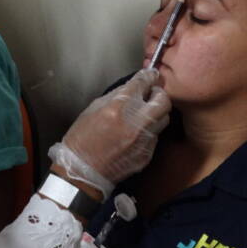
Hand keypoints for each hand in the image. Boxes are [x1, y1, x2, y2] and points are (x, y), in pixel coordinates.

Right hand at [49, 68, 170, 196]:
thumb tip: (133, 86)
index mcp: (119, 107)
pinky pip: (155, 137)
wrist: (82, 171)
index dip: (149, 76)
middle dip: (159, 94)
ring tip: (145, 115)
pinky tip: (136, 135)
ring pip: (164, 119)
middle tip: (153, 94)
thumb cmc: (82, 138)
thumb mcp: (93, 108)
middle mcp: (136, 122)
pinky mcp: (147, 154)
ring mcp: (144, 139)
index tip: (151, 75)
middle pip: (163, 100)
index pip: (143, 82)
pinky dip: (148, 132)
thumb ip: (116, 96)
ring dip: (156, 113)